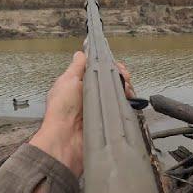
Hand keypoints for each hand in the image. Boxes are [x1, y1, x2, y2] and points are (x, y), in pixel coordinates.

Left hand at [29, 53, 136, 177]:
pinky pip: (122, 108)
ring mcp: (101, 108)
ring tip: (128, 88)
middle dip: (121, 76)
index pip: (99, 71)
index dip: (110, 66)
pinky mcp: (109, 120)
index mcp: (80, 86)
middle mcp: (91, 96)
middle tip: (125, 78)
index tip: (118, 66)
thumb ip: (77, 67)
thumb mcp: (67, 81)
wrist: (66, 139)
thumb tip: (80, 53)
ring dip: (126, 88)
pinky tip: (130, 98)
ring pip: (119, 93)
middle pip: (112, 81)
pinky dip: (128, 102)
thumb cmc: (63, 108)